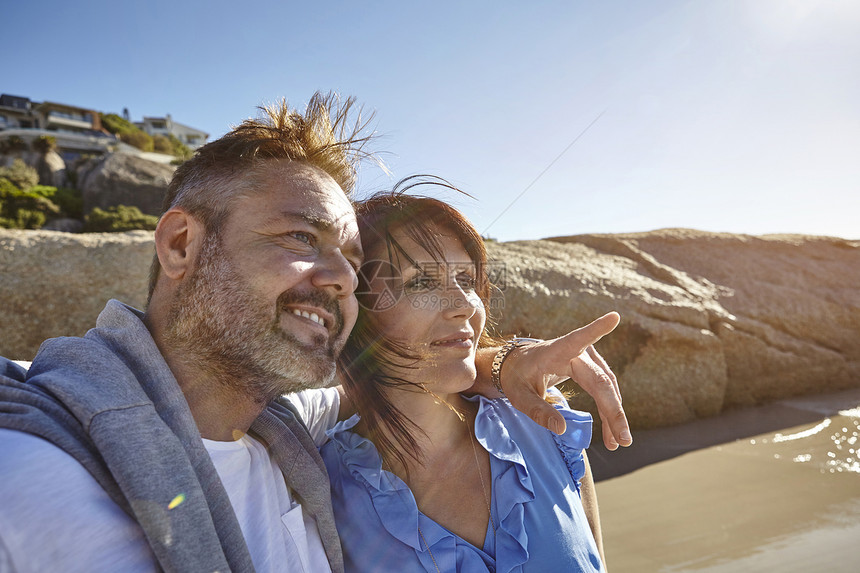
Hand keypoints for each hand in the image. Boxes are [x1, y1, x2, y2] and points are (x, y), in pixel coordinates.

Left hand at [500, 312, 631, 449]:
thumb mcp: (518, 396)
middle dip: (614, 411)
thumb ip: (538, 411)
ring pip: (607, 387)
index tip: (613, 317)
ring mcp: (586, 359)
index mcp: (556, 351)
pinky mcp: (590, 368)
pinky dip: (609, 411)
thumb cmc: (516, 377)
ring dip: (614, 415)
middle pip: (601, 381)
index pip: (578, 338)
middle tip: (624, 440)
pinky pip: (604, 390)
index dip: (596, 329)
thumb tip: (561, 429)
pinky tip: (612, 433)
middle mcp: (576, 352)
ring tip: (618, 442)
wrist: (515, 366)